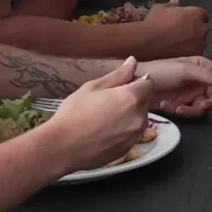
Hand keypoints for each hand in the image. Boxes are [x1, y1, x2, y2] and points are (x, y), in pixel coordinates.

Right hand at [44, 57, 156, 171]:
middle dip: (133, 99)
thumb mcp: (93, 87)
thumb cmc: (74, 112)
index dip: (137, 82)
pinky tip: (103, 133)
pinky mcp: (128, 149)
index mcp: (133, 97)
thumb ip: (118, 75)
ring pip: (139, 119)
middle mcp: (139, 116)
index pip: (149, 84)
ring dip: (129, 116)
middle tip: (108, 102)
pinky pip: (131, 135)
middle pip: (145, 102)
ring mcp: (135, 135)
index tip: (121, 86)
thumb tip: (133, 62)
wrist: (62, 147)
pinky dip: (123, 131)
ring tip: (104, 119)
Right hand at [136, 2, 208, 56]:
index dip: (194, 17)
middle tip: (182, 32)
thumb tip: (176, 1)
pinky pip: (195, 53)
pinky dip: (190, 52)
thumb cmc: (154, 23)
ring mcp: (200, 44)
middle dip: (196, 29)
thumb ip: (171, 5)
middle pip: (203, 28)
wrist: (147, 44)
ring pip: (200, 42)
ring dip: (194, 41)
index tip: (186, 20)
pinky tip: (179, 53)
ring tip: (179, 44)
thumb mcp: (160, 9)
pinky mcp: (195, 56)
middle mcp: (202, 28)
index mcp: (196, 14)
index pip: (203, 14)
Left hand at [137, 56, 211, 116]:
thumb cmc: (160, 71)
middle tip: (199, 107)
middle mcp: (200, 79)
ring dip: (192, 110)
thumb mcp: (184, 70)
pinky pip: (190, 111)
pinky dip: (182, 111)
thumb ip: (207, 75)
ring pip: (203, 106)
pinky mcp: (182, 103)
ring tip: (178, 108)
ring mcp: (191, 92)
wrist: (136, 83)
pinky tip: (170, 107)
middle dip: (207, 103)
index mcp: (202, 67)